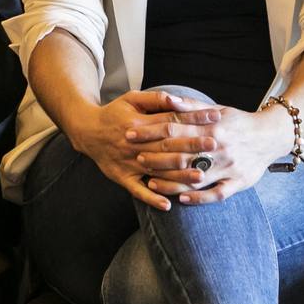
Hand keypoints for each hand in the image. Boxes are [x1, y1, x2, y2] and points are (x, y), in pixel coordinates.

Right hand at [66, 89, 216, 211]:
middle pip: (168, 146)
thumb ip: (155, 99)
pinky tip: (168, 205)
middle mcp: (135, 144)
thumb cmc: (114, 113)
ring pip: (157, 170)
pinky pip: (138, 191)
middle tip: (215, 146)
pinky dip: (152, 198)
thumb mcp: (131, 99)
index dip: (194, 119)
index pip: (172, 120)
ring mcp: (129, 163)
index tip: (215, 118)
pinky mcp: (122, 178)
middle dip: (192, 146)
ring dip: (178, 174)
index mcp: (139, 123)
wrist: (87, 132)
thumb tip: (177, 99)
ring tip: (201, 176)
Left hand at [129, 104, 291, 203]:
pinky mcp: (238, 182)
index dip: (150, 131)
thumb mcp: (218, 109)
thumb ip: (192, 107)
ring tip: (150, 182)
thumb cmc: (239, 122)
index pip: (175, 128)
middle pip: (181, 153)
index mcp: (212, 126)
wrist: (271, 136)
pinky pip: (217, 193)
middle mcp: (219, 147)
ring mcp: (229, 166)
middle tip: (136, 158)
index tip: (131, 133)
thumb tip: (169, 100)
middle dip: (155, 156)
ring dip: (171, 180)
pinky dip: (199, 197)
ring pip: (195, 176)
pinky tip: (182, 199)